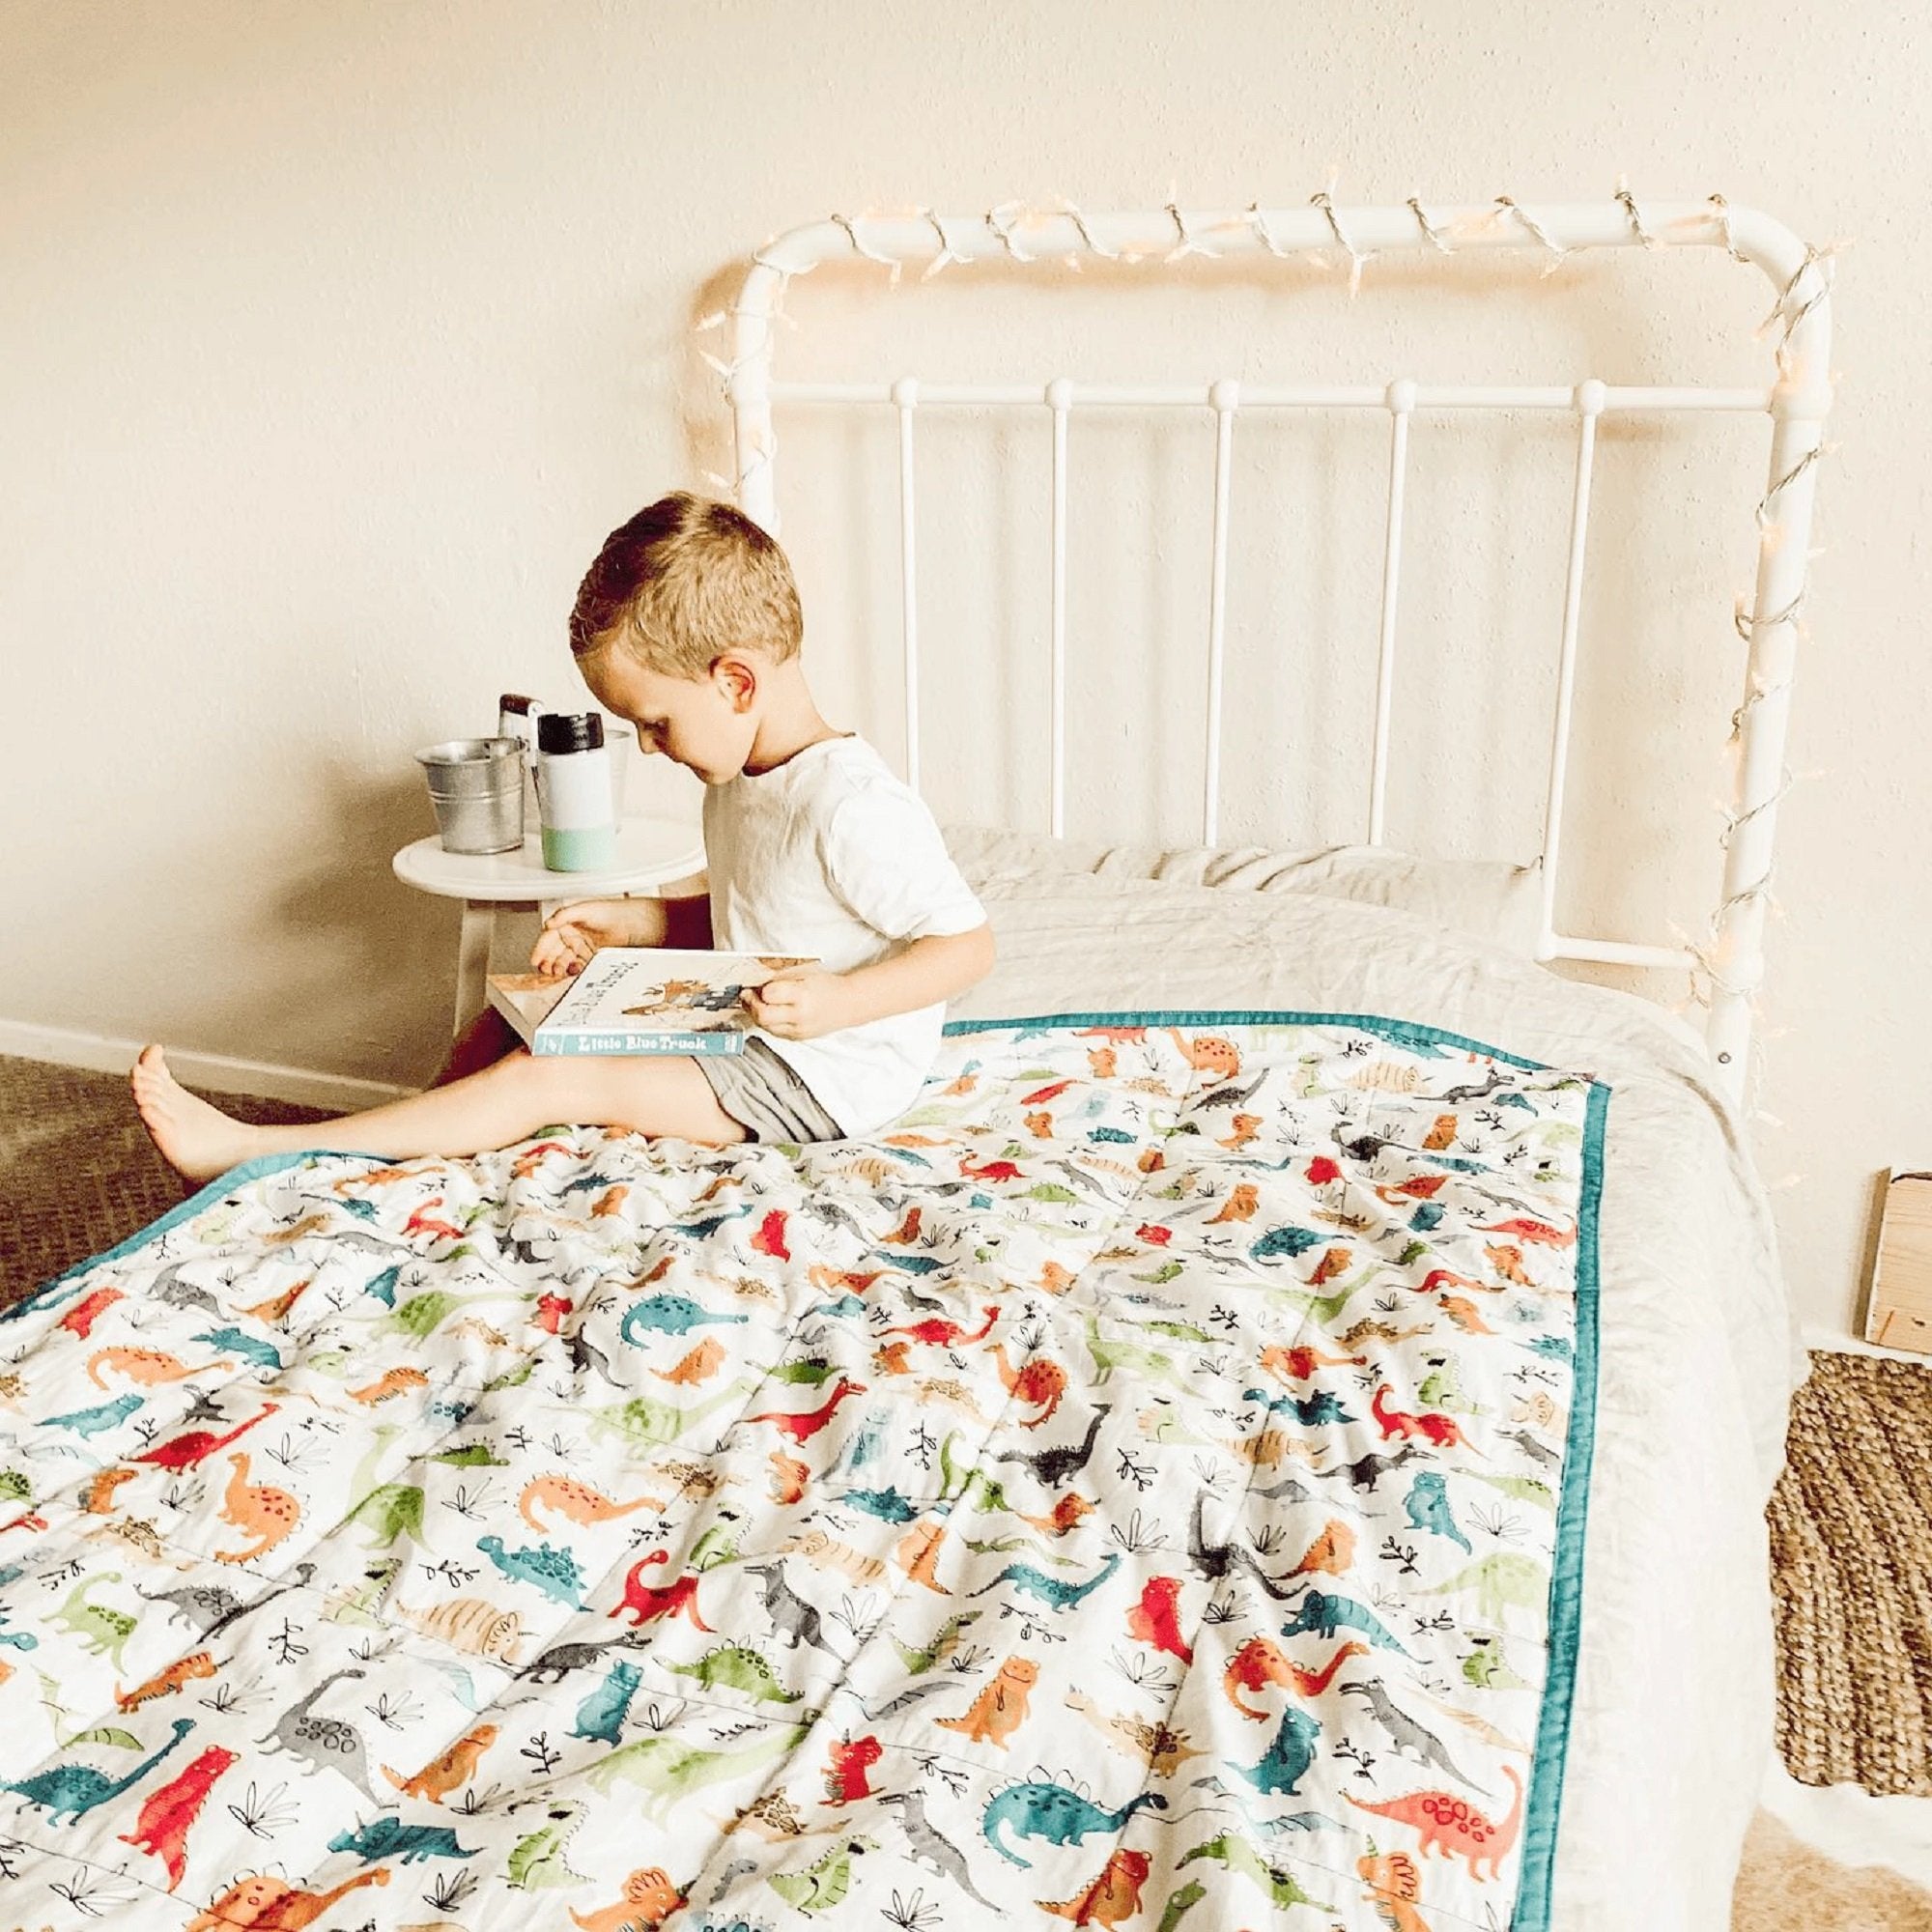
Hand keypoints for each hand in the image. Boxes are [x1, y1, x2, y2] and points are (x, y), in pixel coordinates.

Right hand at [530, 898, 658, 977]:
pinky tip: (572, 972)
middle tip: (545, 969)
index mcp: (567, 924)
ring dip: (559, 968)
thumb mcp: (585, 909)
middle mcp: (572, 937)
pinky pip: (578, 967)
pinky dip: (573, 971)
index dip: (541, 949)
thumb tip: (549, 923)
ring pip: (564, 961)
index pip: (548, 937)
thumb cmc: (611, 912)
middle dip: (548, 962)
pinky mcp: (591, 959)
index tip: (535, 959)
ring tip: (558, 972)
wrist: (633, 923)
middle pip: (554, 952)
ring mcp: (581, 948)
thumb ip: (565, 914)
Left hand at [743, 966, 855, 1040]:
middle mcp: (800, 1015)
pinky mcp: (797, 1038)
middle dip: (751, 1004)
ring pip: (765, 1026)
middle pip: (763, 1016)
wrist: (849, 1004)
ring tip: (758, 1002)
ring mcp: (798, 1030)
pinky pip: (773, 1032)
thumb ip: (780, 977)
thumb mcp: (805, 973)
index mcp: (803, 994)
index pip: (769, 994)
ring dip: (757, 1013)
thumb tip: (756, 981)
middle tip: (748, 995)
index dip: (759, 989)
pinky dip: (768, 1022)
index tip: (756, 984)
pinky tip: (771, 1011)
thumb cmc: (827, 985)